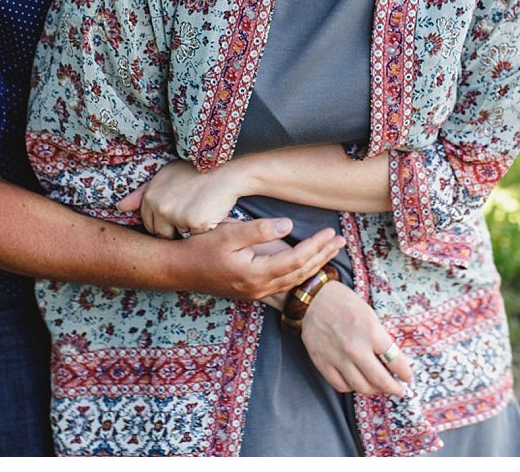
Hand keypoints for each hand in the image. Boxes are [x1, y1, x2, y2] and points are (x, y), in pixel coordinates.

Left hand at [117, 158, 247, 238]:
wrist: (225, 172)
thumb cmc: (195, 173)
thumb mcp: (165, 176)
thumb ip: (141, 192)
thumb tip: (120, 207)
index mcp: (150, 196)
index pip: (148, 223)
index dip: (163, 221)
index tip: (176, 213)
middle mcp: (159, 206)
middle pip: (160, 233)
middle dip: (172, 229)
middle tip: (189, 213)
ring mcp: (175, 216)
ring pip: (177, 237)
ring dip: (186, 231)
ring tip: (198, 211)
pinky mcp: (193, 224)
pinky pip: (195, 237)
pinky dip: (202, 231)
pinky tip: (208, 215)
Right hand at [172, 217, 344, 300]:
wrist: (179, 270)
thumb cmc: (201, 247)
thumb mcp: (229, 233)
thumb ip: (260, 229)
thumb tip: (288, 225)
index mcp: (256, 274)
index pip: (296, 261)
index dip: (316, 247)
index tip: (330, 232)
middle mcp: (259, 288)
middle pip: (300, 274)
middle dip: (323, 257)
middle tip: (340, 242)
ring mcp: (255, 292)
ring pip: (293, 281)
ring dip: (314, 265)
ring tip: (331, 251)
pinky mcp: (251, 291)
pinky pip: (284, 284)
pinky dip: (300, 272)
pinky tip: (307, 264)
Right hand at [300, 280, 412, 396]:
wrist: (313, 299)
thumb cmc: (344, 302)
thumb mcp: (369, 314)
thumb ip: (380, 337)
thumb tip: (391, 359)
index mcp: (371, 332)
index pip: (395, 362)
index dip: (405, 373)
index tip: (408, 378)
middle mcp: (355, 349)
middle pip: (381, 381)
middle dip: (394, 389)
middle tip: (399, 391)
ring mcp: (338, 358)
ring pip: (361, 387)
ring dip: (374, 390)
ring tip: (378, 387)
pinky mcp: (323, 363)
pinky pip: (341, 386)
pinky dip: (352, 387)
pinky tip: (356, 382)